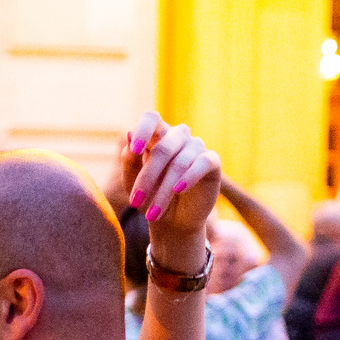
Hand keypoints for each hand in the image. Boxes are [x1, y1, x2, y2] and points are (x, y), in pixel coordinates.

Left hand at [120, 111, 221, 268]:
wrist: (172, 220)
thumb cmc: (149, 197)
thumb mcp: (133, 182)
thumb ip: (129, 161)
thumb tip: (128, 134)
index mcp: (156, 136)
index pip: (151, 119)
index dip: (143, 130)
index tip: (135, 149)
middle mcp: (177, 136)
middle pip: (162, 148)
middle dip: (147, 178)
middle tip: (134, 202)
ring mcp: (196, 147)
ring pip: (179, 163)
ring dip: (163, 191)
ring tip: (152, 214)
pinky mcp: (212, 162)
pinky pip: (203, 163)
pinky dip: (188, 177)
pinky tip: (178, 190)